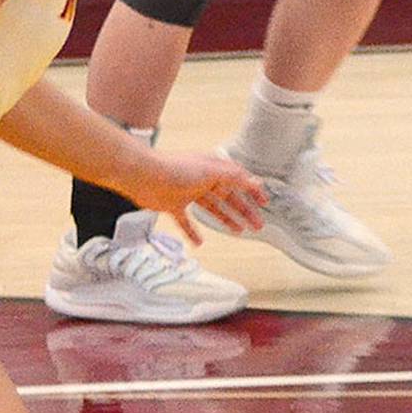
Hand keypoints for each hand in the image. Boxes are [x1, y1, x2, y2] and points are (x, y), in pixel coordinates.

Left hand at [125, 151, 265, 247]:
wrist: (146, 176)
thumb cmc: (178, 169)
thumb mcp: (211, 171)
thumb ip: (234, 177)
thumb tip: (256, 182)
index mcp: (215, 169)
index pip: (240, 180)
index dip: (253, 191)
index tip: (265, 203)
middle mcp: (204, 180)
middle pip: (229, 197)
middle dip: (244, 210)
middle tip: (257, 225)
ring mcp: (189, 193)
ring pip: (213, 209)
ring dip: (226, 219)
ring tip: (238, 231)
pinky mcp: (174, 205)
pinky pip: (187, 221)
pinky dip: (193, 232)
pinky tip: (199, 243)